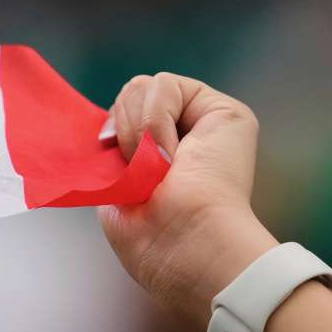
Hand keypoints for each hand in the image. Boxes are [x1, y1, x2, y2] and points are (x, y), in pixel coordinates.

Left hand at [99, 73, 277, 331]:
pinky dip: (156, 121)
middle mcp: (188, 139)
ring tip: (158, 168)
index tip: (112, 162)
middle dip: (123, 129)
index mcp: (162, 161)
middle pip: (132, 94)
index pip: (122, 119)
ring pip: (145, 86)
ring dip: (138, 130)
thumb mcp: (119, 189)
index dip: (110, 132)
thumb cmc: (152, 238)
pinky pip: (165, 85)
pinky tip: (171, 157)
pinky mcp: (225, 112)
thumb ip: (118, 155)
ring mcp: (208, 125)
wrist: (185, 246)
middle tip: (138, 170)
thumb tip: (105, 130)